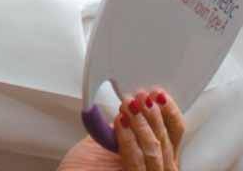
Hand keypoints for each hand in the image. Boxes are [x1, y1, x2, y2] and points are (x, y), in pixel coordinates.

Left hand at [58, 90, 184, 170]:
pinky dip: (129, 139)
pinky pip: (138, 162)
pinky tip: (121, 122)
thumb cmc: (83, 167)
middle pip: (168, 143)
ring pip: (155, 151)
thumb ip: (123, 124)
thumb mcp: (108, 138)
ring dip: (142, 123)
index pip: (174, 135)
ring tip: (128, 105)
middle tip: (141, 96)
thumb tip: (131, 100)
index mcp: (155, 158)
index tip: (159, 94)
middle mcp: (157, 170)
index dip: (170, 113)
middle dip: (154, 115)